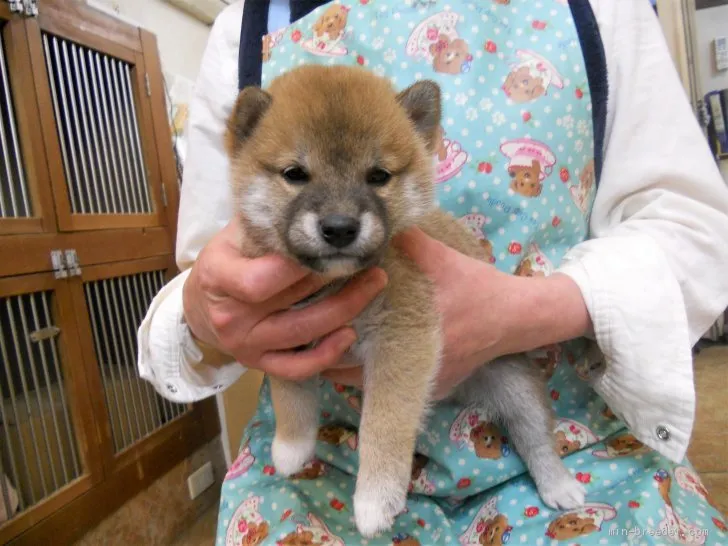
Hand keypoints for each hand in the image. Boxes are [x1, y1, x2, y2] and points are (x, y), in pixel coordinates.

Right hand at [182, 221, 387, 380]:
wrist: (200, 306)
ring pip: (304, 333)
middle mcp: (232, 317)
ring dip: (345, 310)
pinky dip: (326, 356)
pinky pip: (297, 368)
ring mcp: (247, 345)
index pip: (261, 279)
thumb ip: (266, 220)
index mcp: (219, 277)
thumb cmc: (224, 262)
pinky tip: (350, 335)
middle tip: (369, 258)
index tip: (326, 245)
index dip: (297, 266)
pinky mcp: (260, 364)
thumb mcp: (232, 234)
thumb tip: (313, 192)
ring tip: (373, 285)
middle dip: (337, 278)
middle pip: (293, 303)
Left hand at [322, 227, 590, 398]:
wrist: (516, 317)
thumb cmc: (477, 287)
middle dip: (331, 356)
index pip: (347, 357)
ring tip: (336, 341)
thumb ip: (409, 240)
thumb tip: (378, 221)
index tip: (313, 323)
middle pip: (352, 376)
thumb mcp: (443, 258)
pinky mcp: (437, 387)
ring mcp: (425, 383)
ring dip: (353, 365)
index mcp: (408, 340)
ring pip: (372, 385)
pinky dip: (379, 372)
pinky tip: (370, 351)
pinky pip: (395, 385)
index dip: (324, 342)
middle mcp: (413, 370)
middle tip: (315, 333)